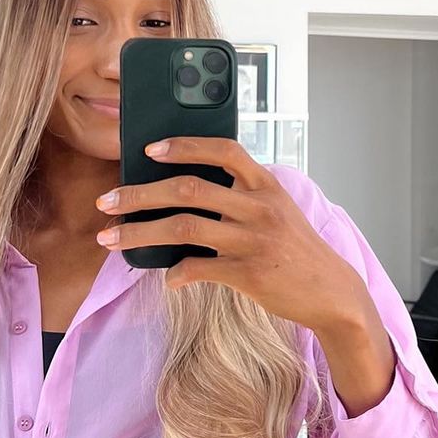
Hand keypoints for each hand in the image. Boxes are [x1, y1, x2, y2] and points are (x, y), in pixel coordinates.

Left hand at [93, 137, 369, 337]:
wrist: (330, 291)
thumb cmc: (296, 249)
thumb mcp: (277, 211)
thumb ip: (242, 197)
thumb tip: (187, 194)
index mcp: (266, 185)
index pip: (224, 151)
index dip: (185, 146)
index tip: (150, 150)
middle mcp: (260, 207)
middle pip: (188, 188)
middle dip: (139, 194)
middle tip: (107, 202)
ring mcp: (253, 240)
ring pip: (183, 227)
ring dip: (139, 232)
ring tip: (111, 239)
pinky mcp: (248, 273)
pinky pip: (198, 268)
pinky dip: (175, 273)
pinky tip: (166, 279)